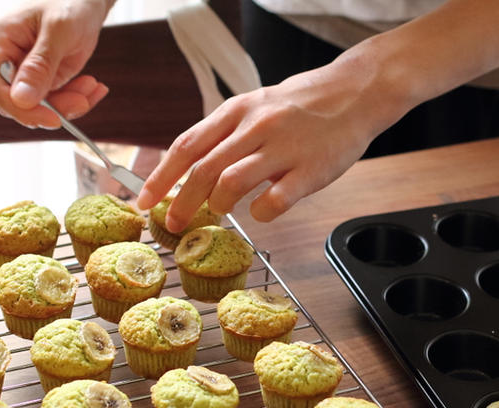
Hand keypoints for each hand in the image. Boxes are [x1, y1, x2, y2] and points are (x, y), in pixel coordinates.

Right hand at [0, 0, 113, 127]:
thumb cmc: (68, 2)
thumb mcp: (59, 31)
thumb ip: (41, 65)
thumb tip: (22, 99)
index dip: (24, 111)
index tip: (55, 119)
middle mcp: (4, 60)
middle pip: (21, 104)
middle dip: (56, 107)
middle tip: (85, 98)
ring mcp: (23, 71)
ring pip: (42, 107)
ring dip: (72, 104)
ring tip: (94, 86)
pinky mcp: (42, 79)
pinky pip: (56, 102)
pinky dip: (77, 99)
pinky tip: (94, 87)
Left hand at [137, 50, 401, 229]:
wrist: (355, 93)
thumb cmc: (302, 105)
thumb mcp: (256, 106)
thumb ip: (227, 135)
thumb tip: (193, 168)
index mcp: (236, 112)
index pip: (186, 146)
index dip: (161, 177)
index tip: (144, 200)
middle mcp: (254, 127)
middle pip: (203, 170)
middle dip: (181, 202)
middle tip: (172, 224)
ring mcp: (282, 148)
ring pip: (231, 183)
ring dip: (218, 206)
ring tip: (219, 214)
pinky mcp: (309, 170)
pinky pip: (274, 201)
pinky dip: (260, 214)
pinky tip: (261, 213)